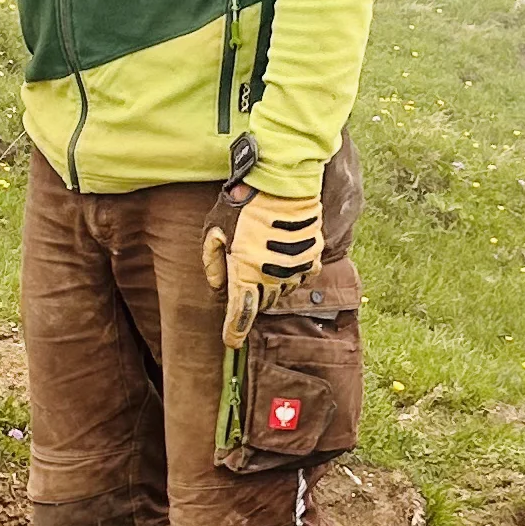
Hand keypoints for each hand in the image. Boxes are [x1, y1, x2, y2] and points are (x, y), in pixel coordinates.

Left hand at [202, 184, 323, 347]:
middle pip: (261, 302)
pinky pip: (300, 274)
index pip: (240, 315)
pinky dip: (290, 270)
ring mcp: (294, 269)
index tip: (231, 342)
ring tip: (262, 254)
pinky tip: (281, 251)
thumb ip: (213, 261)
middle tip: (244, 273)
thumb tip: (218, 285)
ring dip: (270, 282)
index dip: (234, 332)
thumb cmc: (242, 204)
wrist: (280, 183)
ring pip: (281, 290)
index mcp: (245, 274)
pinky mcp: (311, 257)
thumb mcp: (214, 230)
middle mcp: (272, 277)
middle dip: (251, 296)